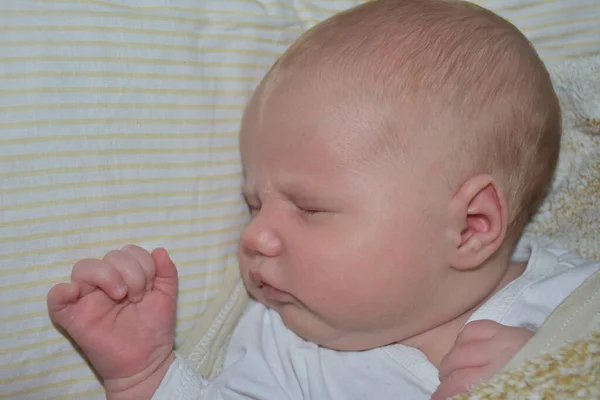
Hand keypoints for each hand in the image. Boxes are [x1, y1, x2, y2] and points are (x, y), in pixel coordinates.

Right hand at [47, 245, 177, 396]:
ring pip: (83, 268)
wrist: (146, 361)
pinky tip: (78, 293)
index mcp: (125, 276)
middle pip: (108, 256)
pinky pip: (56, 297)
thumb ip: (166, 272)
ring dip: (107, 276)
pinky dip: (63, 291)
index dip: (142, 263)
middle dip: (130, 271)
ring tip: (121, 296)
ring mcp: (87, 298)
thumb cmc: (154, 328)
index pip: (127, 251)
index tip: (150, 287)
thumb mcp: (167, 296)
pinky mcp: (72, 317)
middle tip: (138, 296)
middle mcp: (104, 283)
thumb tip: (159, 250)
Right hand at [431, 320, 533, 399]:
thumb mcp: (510, 393)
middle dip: (444, 380)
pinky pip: (475, 327)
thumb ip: (484, 392)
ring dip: (450, 359)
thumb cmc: (539, 389)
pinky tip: (462, 349)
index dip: (444, 395)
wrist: (573, 377)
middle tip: (442, 391)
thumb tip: (458, 395)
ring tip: (449, 371)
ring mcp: (504, 338)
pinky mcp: (509, 329)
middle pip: (457, 364)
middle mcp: (500, 354)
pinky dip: (463, 338)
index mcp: (501, 376)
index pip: (461, 385)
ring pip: (461, 344)